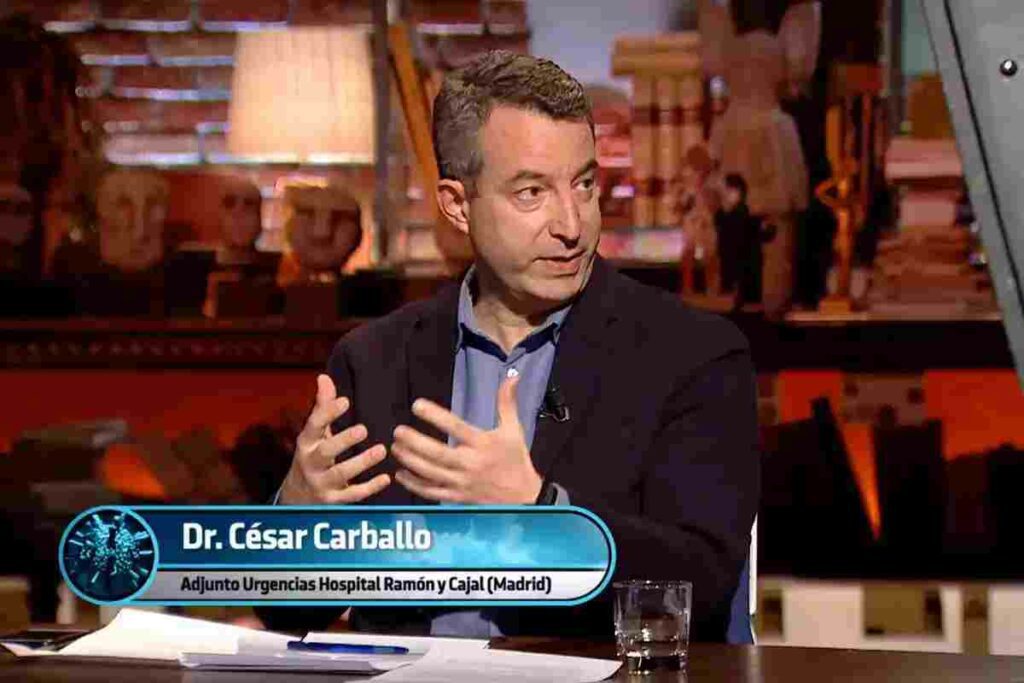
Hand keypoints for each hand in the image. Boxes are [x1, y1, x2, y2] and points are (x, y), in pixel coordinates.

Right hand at [278, 374, 390, 504]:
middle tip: (363, 429)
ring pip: (341, 474)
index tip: (345, 400)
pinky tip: (386, 478)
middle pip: (326, 452)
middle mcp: (311, 463)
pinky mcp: (333, 501)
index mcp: (306, 443)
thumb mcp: (314, 434)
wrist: (297, 498)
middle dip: (343, 441)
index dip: (327, 413)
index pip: (313, 426)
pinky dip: (369, 488)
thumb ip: (322, 406)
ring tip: (381, 450)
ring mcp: (321, 484)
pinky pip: (352, 495)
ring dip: (361, 463)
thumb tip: (324, 377)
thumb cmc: (312, 457)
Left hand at [391, 374, 542, 503]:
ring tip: (396, 447)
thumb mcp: (514, 429)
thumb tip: (512, 376)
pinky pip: (432, 492)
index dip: (435, 415)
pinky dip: (414, 484)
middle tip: (398, 431)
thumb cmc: (516, 460)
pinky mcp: (458, 497)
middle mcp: (471, 464)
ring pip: (430, 473)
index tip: (417, 405)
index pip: (456, 427)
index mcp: (483, 444)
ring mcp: (462, 483)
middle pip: (437, 453)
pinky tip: (401, 473)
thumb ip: (507, 402)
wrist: (523, 497)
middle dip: (415, 442)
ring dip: (410, 460)